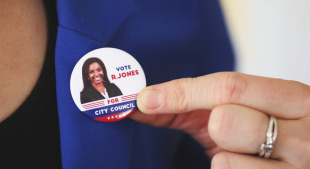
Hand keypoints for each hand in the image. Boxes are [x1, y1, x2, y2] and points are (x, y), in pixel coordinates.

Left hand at [131, 72, 309, 168]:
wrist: (302, 156)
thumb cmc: (265, 128)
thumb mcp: (242, 109)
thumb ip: (193, 104)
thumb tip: (145, 102)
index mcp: (291, 98)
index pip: (229, 87)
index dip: (182, 92)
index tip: (148, 99)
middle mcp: (302, 134)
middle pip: (225, 121)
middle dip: (212, 126)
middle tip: (222, 128)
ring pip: (225, 162)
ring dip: (222, 157)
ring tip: (243, 153)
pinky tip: (249, 167)